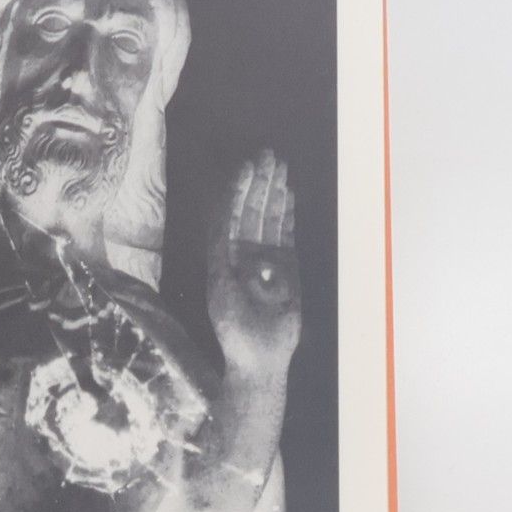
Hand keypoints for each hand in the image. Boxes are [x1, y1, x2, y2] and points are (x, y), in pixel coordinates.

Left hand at [208, 150, 299, 375]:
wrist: (259, 356)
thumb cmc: (234, 330)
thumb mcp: (222, 292)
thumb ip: (223, 262)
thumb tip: (224, 230)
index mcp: (222, 255)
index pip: (230, 215)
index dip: (238, 191)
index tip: (246, 168)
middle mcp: (242, 252)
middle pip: (251, 210)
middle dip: (259, 183)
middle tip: (267, 155)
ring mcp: (265, 258)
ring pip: (269, 217)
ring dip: (274, 192)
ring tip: (279, 165)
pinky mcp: (286, 267)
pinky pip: (287, 234)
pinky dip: (288, 214)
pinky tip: (289, 194)